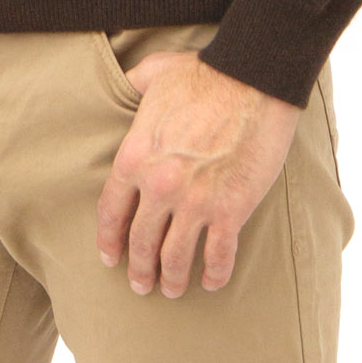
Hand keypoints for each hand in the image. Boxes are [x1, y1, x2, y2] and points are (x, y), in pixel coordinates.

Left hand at [96, 50, 300, 298]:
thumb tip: (124, 84)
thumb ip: (133, 84)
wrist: (252, 79)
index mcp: (135, 156)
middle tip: (140, 284)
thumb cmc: (204, 73)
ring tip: (171, 289)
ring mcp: (195, 201)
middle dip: (139, 269)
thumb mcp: (154, 73)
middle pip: (141, 242)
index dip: (109, 239)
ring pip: (175, 257)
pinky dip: (213, 274)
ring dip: (171, 279)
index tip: (109, 257)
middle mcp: (159, 186)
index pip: (111, 211)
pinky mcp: (231, 209)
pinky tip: (210, 281)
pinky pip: (218, 255)